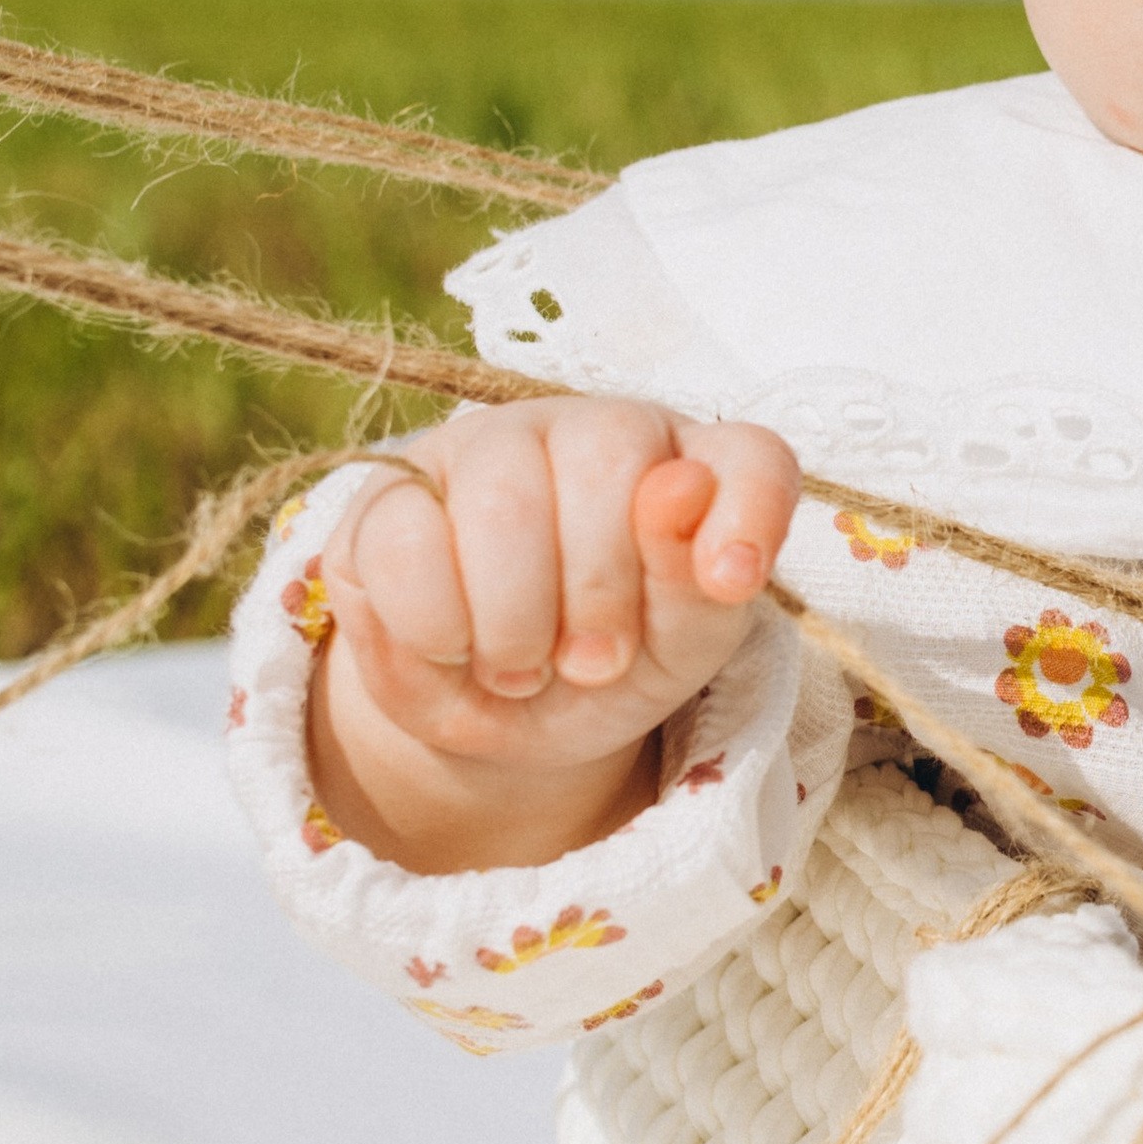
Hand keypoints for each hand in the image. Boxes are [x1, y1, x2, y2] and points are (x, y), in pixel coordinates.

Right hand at [303, 399, 800, 873]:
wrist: (492, 714)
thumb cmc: (607, 668)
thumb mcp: (672, 656)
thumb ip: (698, 587)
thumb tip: (683, 487)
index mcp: (694, 467)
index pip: (746, 454)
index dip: (747, 509)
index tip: (730, 583)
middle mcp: (594, 429)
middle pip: (608, 455)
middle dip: (600, 591)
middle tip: (592, 665)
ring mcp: (490, 443)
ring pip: (503, 495)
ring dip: (515, 620)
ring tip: (522, 668)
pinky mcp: (395, 485)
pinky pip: (405, 538)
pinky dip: (434, 624)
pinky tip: (452, 650)